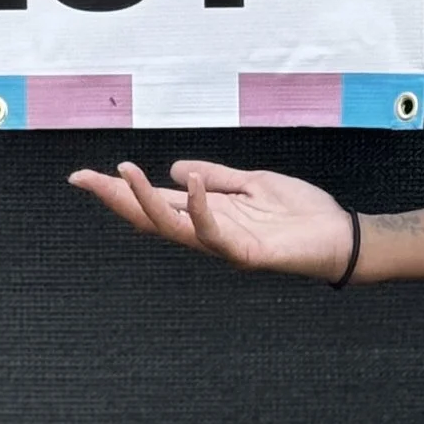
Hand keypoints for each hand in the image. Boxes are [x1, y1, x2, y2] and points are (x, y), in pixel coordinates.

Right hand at [69, 156, 356, 277]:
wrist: (340, 237)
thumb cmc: (301, 214)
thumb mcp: (252, 184)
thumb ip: (217, 178)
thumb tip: (175, 170)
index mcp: (207, 215)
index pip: (155, 202)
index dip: (121, 189)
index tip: (85, 175)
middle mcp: (209, 233)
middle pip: (151, 217)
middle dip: (115, 198)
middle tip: (82, 178)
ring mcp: (225, 246)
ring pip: (173, 227)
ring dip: (145, 200)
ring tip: (123, 172)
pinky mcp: (247, 254)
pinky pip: (214, 233)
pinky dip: (200, 206)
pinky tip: (188, 180)